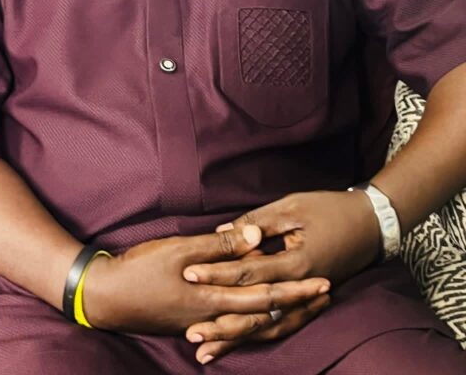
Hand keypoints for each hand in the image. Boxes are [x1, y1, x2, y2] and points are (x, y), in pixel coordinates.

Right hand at [82, 224, 329, 336]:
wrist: (105, 297)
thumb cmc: (140, 268)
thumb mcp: (179, 249)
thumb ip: (220, 245)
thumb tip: (256, 238)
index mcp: (213, 298)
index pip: (265, 296)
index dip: (296, 290)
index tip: (324, 281)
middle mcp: (213, 316)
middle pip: (264, 314)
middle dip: (297, 305)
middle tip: (327, 296)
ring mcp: (202, 323)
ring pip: (250, 323)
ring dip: (280, 313)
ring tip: (304, 305)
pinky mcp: (191, 322)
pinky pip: (232, 326)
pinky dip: (251, 323)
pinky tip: (260, 320)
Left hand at [180, 190, 379, 362]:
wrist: (371, 224)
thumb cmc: (330, 209)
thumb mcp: (293, 207)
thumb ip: (258, 222)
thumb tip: (221, 233)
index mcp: (295, 263)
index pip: (247, 271)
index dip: (216, 273)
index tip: (188, 274)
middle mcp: (299, 288)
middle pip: (254, 312)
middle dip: (221, 324)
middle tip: (190, 333)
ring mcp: (305, 300)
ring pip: (266, 328)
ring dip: (236, 340)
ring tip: (206, 352)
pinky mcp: (307, 303)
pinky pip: (280, 326)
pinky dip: (258, 336)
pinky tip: (237, 343)